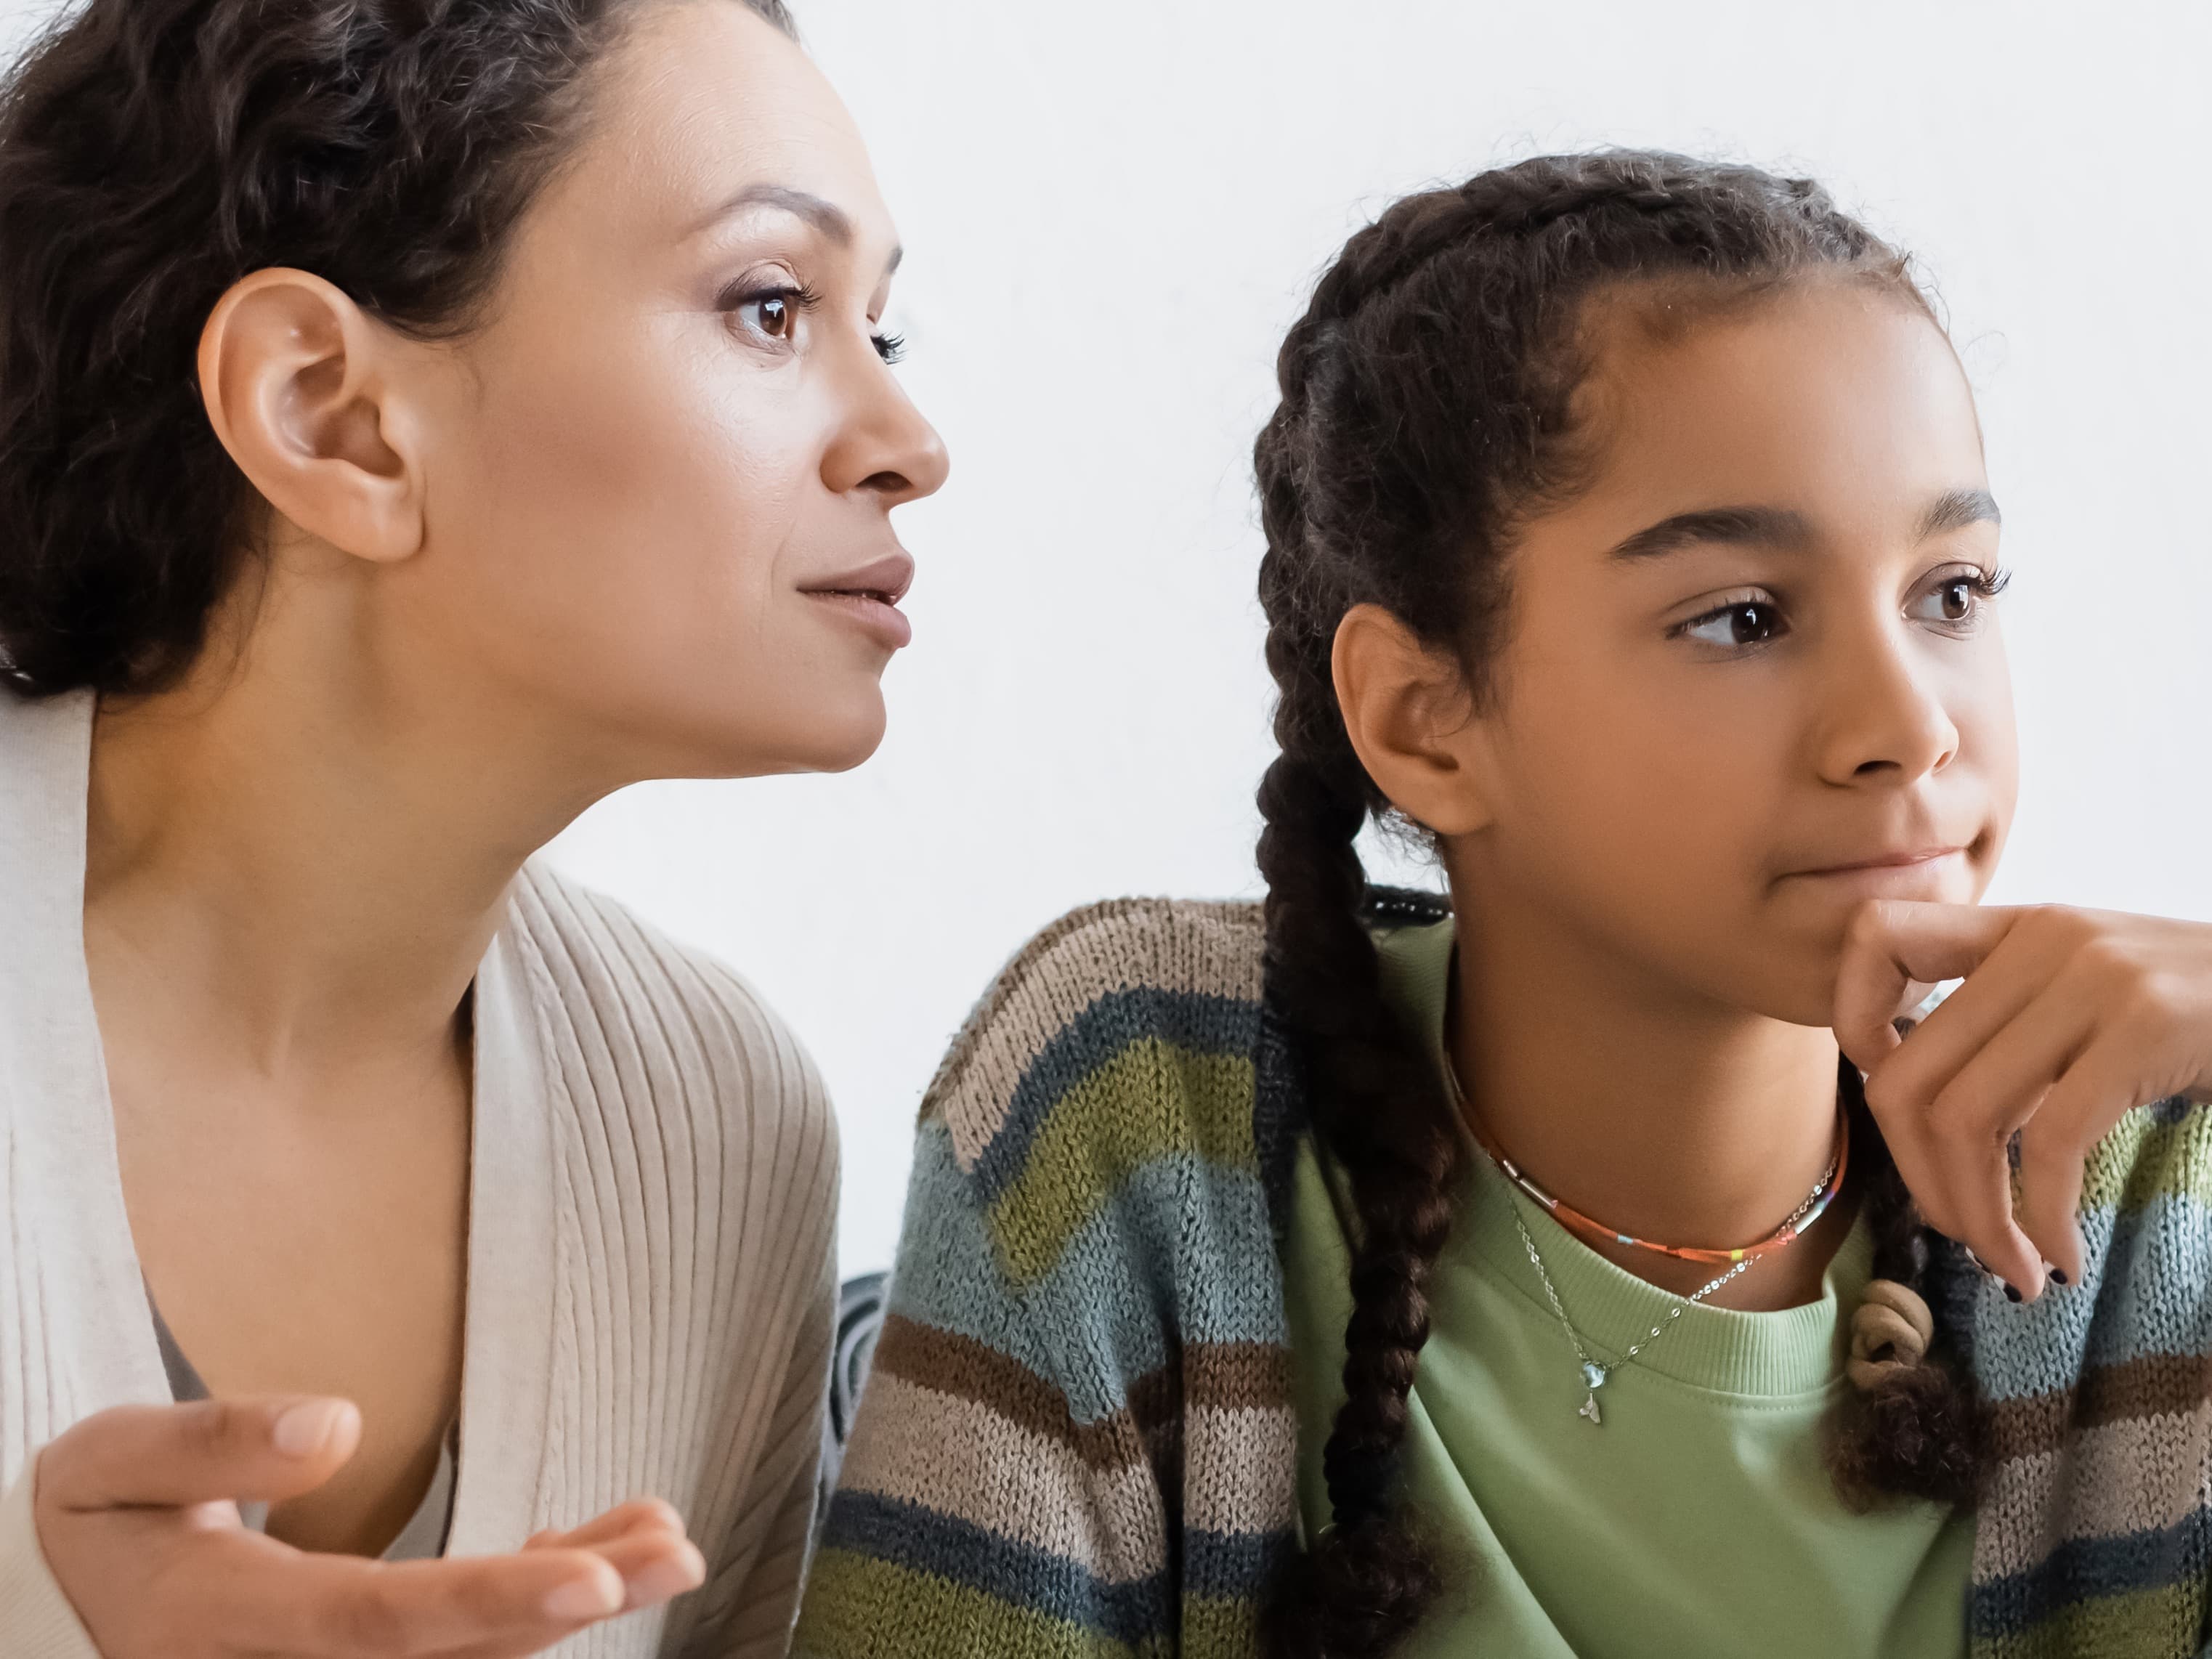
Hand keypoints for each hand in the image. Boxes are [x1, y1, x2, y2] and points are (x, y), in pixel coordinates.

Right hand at [35, 1395, 707, 1658]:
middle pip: (453, 1651)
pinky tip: (601, 1551)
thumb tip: (335, 1423)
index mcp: (225, 1627)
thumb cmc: (98, 1519)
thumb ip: (208, 1447)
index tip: (592, 1576)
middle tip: (676, 1551)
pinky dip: (535, 1599)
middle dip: (575, 1600)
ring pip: (473, 1656)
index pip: (376, 1621)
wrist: (66, 1608)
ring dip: (577, 1596)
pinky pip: (459, 1647)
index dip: (491, 1599)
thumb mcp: (108, 1466)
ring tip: (666, 1538)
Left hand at [1833, 901, 2211, 1301]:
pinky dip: (2041, 1221)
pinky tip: (2064, 1259)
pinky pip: (2048, 1143)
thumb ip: (2017, 1025)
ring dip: (1977, 1218)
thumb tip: (1925, 1121)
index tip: (1898, 1097)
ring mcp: (2094, 979)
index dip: (1854, 1023)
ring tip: (2012, 1266)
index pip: (1879, 938)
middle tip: (1964, 1239)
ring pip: (1963, 1119)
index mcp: (2021, 929)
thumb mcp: (2099, 997)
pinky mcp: (2146, 1027)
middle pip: (1908, 1075)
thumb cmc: (2211, 1022)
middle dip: (1922, 1182)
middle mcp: (2045, 941)